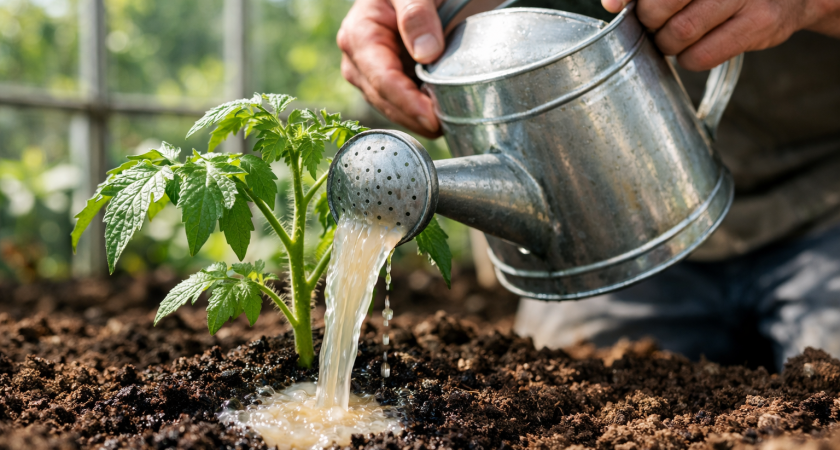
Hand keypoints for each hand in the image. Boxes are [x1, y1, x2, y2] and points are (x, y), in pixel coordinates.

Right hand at [337, 0, 443, 137]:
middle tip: (447, 127)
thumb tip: (426, 53)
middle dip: (415, 118)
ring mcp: (370, 73)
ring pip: (390, 108)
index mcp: (360, 33)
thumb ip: (417, 13)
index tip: (433, 119)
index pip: (382, 79)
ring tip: (447, 123)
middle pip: (384, 100)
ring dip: (417, 120)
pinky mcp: (384, 82)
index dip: (408, 103)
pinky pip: (399, 105)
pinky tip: (440, 115)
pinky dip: (418, 113)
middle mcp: (358, 58)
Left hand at [601, 0, 839, 70]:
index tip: (614, 6)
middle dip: (650, 21)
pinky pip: (702, 55)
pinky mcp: (760, 23)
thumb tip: (611, 4)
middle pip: (661, 4)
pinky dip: (689, 60)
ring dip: (668, 44)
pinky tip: (695, 50)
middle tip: (658, 23)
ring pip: (680, 32)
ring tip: (675, 38)